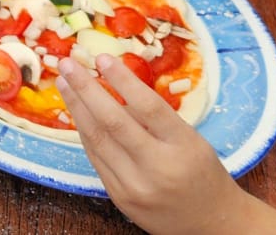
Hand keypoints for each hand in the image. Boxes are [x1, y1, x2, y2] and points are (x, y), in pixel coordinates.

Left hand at [57, 56, 257, 234]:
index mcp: (184, 147)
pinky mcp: (119, 197)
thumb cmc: (201, 173)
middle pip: (114, 122)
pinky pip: (96, 158)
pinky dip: (86, 132)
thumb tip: (113, 86)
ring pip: (97, 139)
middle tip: (68, 64)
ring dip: (77, 107)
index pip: (149, 106)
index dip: (123, 80)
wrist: (211, 223)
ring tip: (65, 83)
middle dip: (86, 89)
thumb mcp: (190, 140)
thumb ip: (154, 118)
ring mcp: (135, 186)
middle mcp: (158, 168)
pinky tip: (77, 112)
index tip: (102, 58)